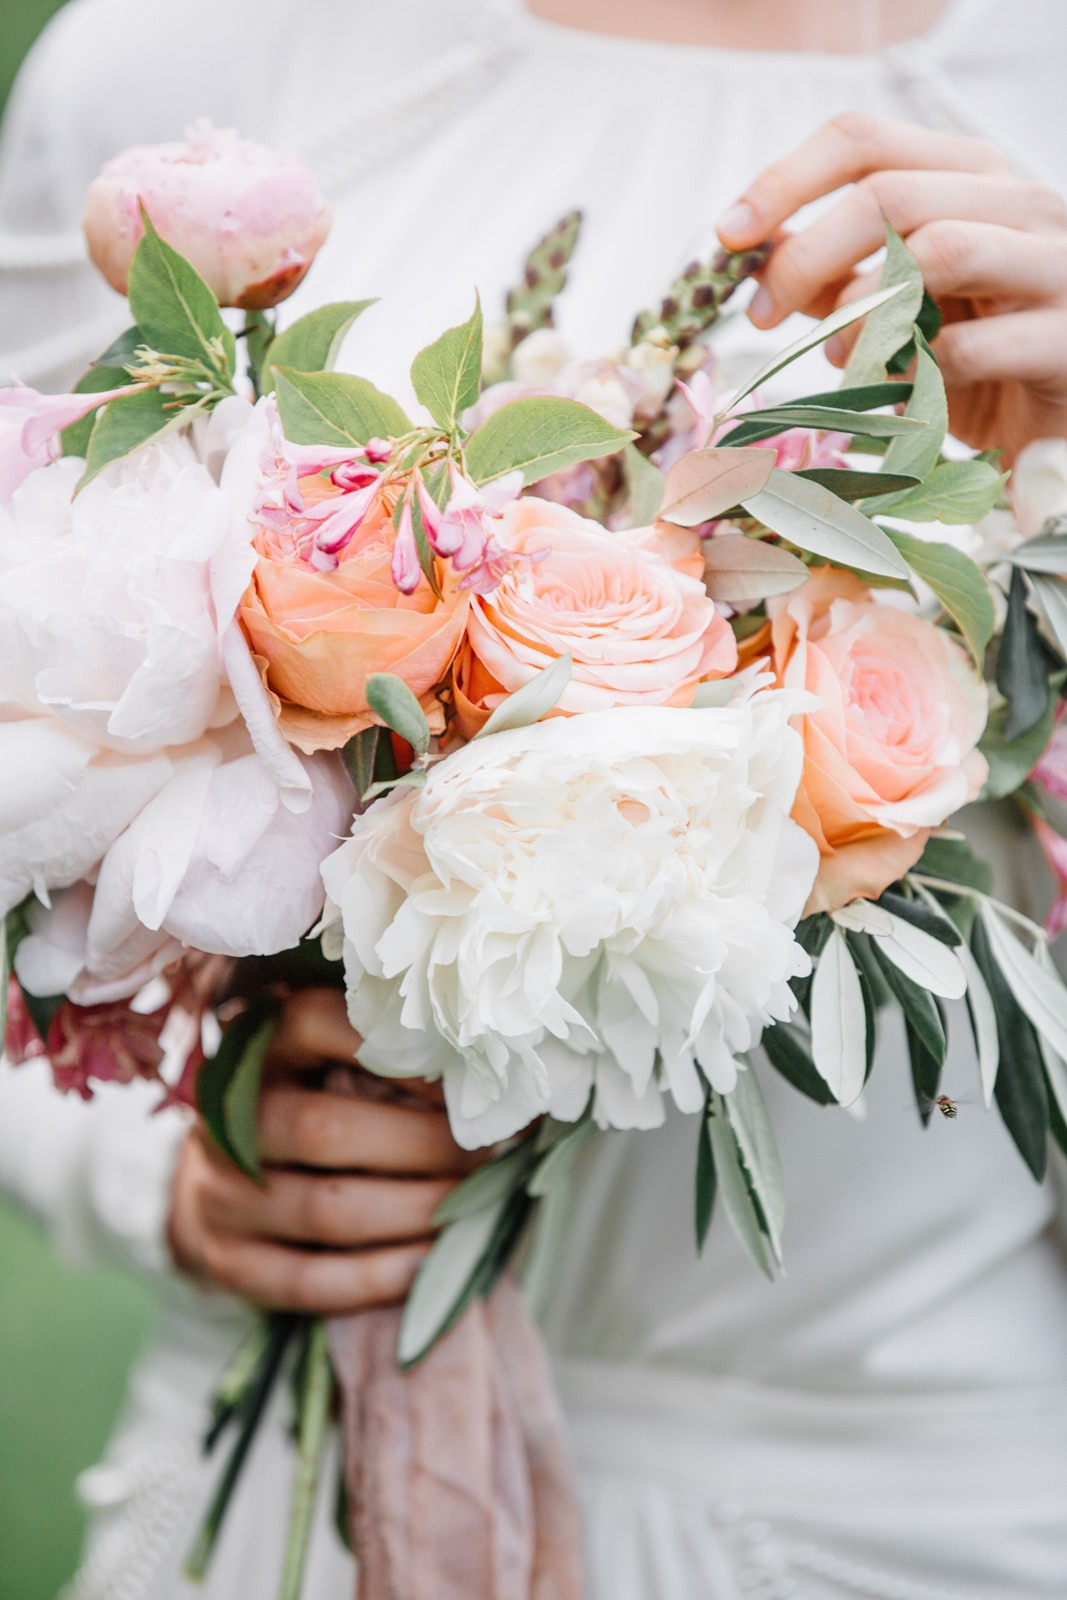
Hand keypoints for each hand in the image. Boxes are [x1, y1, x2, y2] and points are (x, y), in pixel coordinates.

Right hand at [168, 988, 471, 1313]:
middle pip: (325, 1129)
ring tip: (469, 1206)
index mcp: (258, 1048)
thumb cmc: (308, 1104)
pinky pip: (308, 1279)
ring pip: (324, 1210)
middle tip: (482, 1154)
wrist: (222, 1183)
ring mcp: (218, 1193)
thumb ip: (385, 1054)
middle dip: (420, 1145)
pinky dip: (377, 1275)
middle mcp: (226, 1117)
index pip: (315, 1024)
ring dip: (412, 1211)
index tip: (463, 1075)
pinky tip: (427, 1261)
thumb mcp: (327, 1060)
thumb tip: (487, 1070)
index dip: (395, 1052)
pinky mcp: (227, 1261)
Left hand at [717, 113, 1066, 460]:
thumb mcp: (899, 307)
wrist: (1064, 425)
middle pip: (889, 193)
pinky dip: (917, 372)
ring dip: (863, 311)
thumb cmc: (978, 360)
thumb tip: (756, 252)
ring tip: (838, 358)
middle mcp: (1018, 202)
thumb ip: (837, 274)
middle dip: (806, 256)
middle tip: (762, 315)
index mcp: (969, 177)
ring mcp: (1053, 264)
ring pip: (939, 250)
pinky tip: (900, 393)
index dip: (784, 182)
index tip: (729, 238)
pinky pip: (973, 345)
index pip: (864, 141)